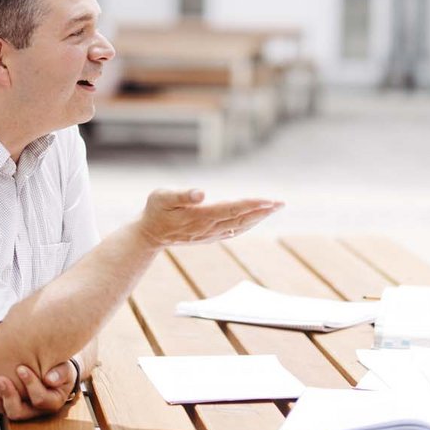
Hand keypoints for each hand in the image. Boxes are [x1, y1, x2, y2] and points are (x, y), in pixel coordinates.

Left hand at [0, 361, 77, 420]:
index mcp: (52, 402)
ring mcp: (22, 409)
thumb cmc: (60, 370)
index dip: (30, 385)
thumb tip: (50, 379)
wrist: (54, 371)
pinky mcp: (10, 405)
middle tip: (1, 379)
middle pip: (19, 412)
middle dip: (9, 396)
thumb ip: (61, 373)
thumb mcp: (66, 370)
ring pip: (6, 411)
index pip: (40, 399)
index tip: (21, 368)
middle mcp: (36, 411)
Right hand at [137, 188, 281, 247]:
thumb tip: (201, 193)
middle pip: (242, 218)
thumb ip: (181, 194)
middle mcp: (209, 227)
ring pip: (240, 226)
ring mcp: (210, 234)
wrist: (149, 234)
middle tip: (281, 203)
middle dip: (263, 211)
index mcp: (201, 215)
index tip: (269, 200)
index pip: (232, 209)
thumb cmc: (154, 210)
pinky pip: (234, 231)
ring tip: (274, 208)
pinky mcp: (209, 236)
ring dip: (259, 217)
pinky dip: (248, 224)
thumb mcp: (161, 196)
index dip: (252, 204)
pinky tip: (255, 220)